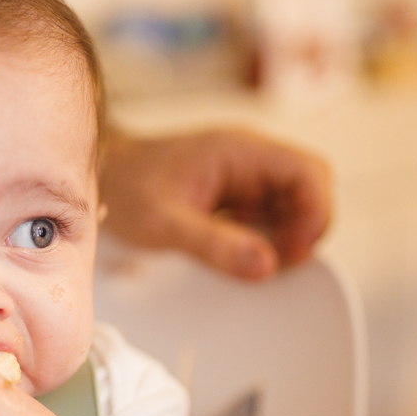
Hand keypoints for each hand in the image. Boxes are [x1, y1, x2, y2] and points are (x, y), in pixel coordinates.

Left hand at [100, 127, 331, 279]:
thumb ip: (215, 245)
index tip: (292, 251)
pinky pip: (267, 218)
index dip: (315, 214)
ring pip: (292, 206)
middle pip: (310, 190)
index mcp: (241, 150)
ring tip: (256, 262)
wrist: (102, 175)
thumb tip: (265, 265)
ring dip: (285, 237)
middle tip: (278, 263)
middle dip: (305, 230)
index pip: (309, 173)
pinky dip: (265, 240)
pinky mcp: (235, 197)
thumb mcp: (166, 222)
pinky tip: (242, 256)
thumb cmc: (126, 186)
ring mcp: (244, 178)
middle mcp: (250, 159)